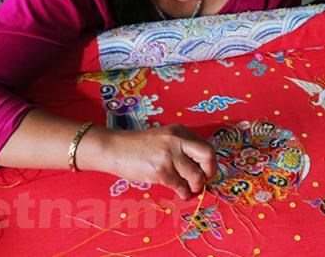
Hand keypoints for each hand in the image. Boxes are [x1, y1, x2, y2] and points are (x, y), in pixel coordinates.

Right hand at [88, 124, 216, 199]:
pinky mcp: (161, 170)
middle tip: (204, 180)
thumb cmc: (139, 146)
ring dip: (195, 186)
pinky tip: (181, 193)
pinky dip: (184, 193)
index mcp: (180, 131)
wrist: (115, 149)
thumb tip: (201, 168)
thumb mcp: (164, 139)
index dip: (210, 162)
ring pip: (196, 175)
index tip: (207, 172)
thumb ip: (182, 148)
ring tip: (189, 189)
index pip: (206, 146)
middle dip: (210, 171)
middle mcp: (177, 140)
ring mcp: (169, 155)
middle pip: (208, 155)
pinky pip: (180, 186)